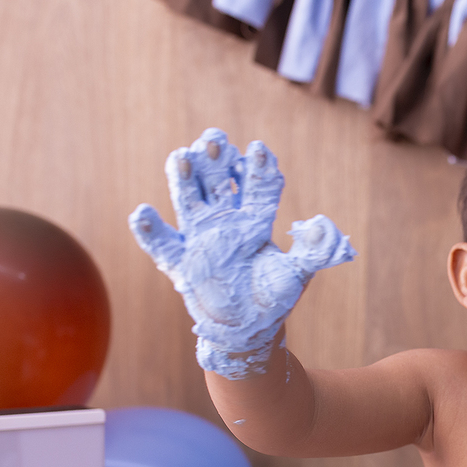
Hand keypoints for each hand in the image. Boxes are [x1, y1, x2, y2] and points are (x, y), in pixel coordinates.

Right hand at [129, 128, 353, 378]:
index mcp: (254, 221)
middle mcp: (225, 223)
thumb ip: (315, 250)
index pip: (257, 188)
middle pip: (217, 183)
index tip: (259, 149)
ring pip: (188, 202)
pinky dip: (152, 231)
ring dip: (184, 180)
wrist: (249, 329)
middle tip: (215, 137)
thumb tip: (324, 224)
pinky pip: (163, 245)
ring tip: (182, 156)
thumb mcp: (298, 274)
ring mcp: (200, 240)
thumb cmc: (274, 298)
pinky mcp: (181, 264)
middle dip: (216, 160)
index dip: (258, 169)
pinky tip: (142, 212)